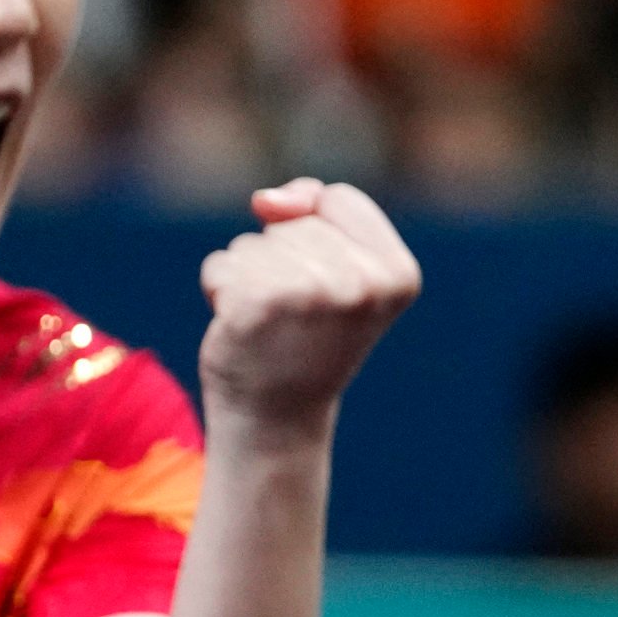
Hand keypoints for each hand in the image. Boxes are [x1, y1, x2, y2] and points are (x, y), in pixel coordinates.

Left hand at [197, 179, 420, 436]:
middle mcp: (361, 285)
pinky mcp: (257, 305)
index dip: (317, 231)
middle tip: (294, 317)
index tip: (327, 288)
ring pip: (255, 242)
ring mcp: (310, 294)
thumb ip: (312, 208)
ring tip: (270, 323)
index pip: (338, 198)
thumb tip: (264, 200)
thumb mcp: (335, 266)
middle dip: (280, 258)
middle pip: (295, 222)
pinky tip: (241, 328)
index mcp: (398, 274)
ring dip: (248, 276)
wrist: (276, 418)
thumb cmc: (305, 336)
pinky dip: (219, 290)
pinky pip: (223, 265)